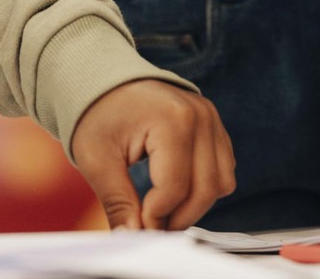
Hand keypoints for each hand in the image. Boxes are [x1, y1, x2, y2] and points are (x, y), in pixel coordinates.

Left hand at [69, 79, 233, 230]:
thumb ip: (118, 202)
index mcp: (172, 119)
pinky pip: (223, 170)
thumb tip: (131, 238)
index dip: (156, 216)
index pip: (175, 187)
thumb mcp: (97, 160)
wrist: (105, 80)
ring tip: (161, 210)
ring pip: (221, 183)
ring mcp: (212, 120)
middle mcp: (200, 116)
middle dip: (178, 217)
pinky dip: (203, 188)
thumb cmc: (97, 114)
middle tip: (150, 227)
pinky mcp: (215, 128)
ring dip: (194, 205)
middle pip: (205, 189)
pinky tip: (174, 192)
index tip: (135, 226)